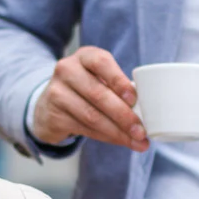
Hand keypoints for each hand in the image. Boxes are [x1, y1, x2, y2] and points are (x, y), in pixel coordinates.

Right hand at [31, 46, 147, 150]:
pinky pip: (84, 129)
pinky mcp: (53, 115)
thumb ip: (118, 88)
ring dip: (118, 132)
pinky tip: (119, 141)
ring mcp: (57, 93)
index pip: (102, 63)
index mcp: (85, 56)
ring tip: (135, 141)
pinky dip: (106, 137)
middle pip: (98, 94)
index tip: (134, 99)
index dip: (119, 81)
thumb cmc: (86, 89)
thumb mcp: (99, 79)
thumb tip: (148, 111)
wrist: (50, 105)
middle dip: (124, 115)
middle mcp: (67, 70)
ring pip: (92, 116)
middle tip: (141, 131)